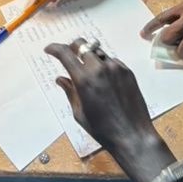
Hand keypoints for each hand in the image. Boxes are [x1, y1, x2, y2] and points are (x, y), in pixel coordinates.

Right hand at [45, 38, 173, 181]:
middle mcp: (99, 69)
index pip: (65, 54)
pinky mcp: (127, 71)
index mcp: (84, 80)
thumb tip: (60, 79)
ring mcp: (115, 68)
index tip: (49, 49)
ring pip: (97, 53)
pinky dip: (104, 66)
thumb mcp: (80, 113)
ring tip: (90, 73)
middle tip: (70, 57)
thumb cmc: (102, 129)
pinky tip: (105, 81)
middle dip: (73, 48)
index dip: (54, 48)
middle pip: (82, 45)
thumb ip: (70, 92)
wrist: (133, 135)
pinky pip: (111, 61)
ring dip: (90, 58)